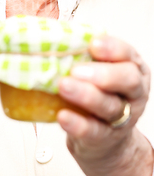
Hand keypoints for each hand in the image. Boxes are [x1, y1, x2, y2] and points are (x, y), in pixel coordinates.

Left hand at [57, 35, 152, 175]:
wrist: (104, 139)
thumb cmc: (97, 94)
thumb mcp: (96, 71)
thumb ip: (80, 56)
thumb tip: (44, 36)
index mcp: (130, 68)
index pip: (128, 54)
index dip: (113, 48)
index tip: (93, 44)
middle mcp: (131, 92)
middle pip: (128, 80)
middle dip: (104, 74)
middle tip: (77, 70)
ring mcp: (121, 118)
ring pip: (110, 106)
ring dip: (86, 96)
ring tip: (64, 86)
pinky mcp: (104, 138)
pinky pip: (93, 131)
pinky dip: (77, 124)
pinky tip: (63, 116)